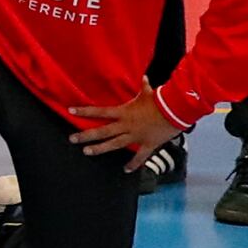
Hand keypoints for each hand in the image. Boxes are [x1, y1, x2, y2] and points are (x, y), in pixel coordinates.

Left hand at [68, 89, 184, 159]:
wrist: (176, 112)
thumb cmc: (161, 101)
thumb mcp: (149, 93)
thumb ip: (144, 86)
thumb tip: (145, 77)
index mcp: (124, 112)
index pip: (100, 111)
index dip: (85, 111)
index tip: (71, 111)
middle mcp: (126, 125)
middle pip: (102, 131)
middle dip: (86, 135)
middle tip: (72, 139)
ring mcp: (135, 136)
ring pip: (114, 144)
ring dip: (100, 149)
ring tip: (87, 152)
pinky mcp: (147, 145)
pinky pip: (139, 157)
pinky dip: (133, 164)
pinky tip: (126, 170)